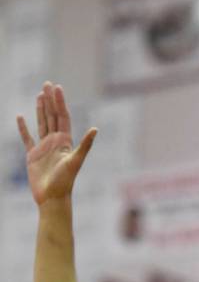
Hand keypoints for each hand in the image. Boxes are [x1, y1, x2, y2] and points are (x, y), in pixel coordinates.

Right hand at [17, 82, 95, 205]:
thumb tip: (95, 129)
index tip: (57, 87)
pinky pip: (27, 138)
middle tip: (47, 84)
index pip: (62, 117)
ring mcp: (44, 148)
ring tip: (40, 95)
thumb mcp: (75, 161)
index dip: (60, 102)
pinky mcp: (33, 155)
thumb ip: (85, 145)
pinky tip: (20, 117)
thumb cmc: (65, 182)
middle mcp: (55, 142)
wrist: (53, 198)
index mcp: (65, 142)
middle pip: (52, 117)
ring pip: (42, 124)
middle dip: (51, 100)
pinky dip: (23, 128)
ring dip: (41, 110)